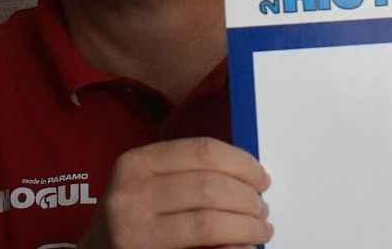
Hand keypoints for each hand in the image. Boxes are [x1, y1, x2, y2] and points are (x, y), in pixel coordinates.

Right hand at [79, 137, 272, 248]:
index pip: (203, 152)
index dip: (242, 163)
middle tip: (262, 208)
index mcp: (135, 164)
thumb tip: (251, 177)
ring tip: (260, 229)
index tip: (261, 177)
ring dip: (247, 226)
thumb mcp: (149, 184)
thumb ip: (190, 173)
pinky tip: (244, 248)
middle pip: (210, 187)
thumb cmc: (133, 217)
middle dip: (248, 199)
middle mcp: (129, 196)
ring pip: (210, 222)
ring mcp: (133, 232)